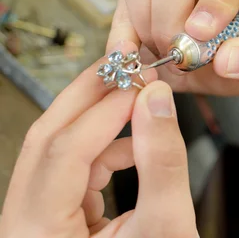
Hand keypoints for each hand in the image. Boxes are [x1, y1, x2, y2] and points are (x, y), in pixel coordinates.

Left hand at [0, 41, 197, 237]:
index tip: (142, 85)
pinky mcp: (51, 216)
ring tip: (136, 102)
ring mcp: (32, 222)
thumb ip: (163, 161)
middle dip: (89, 98)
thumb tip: (156, 101)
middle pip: (44, 141)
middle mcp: (21, 228)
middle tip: (126, 68)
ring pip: (54, 150)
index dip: (106, 112)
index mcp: (38, 237)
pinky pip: (69, 168)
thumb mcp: (167, 226)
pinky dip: (102, 148)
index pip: (63, 153)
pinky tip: (132, 141)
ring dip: (97, 121)